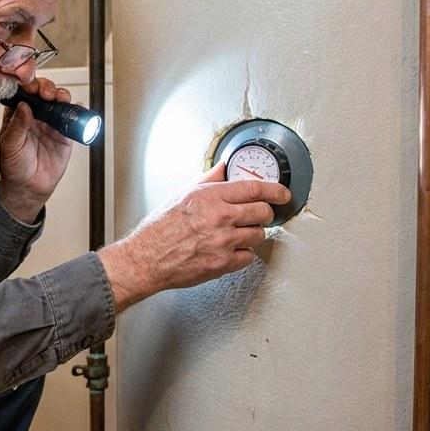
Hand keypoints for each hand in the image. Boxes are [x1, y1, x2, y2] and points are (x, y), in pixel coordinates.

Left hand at [0, 77, 73, 221]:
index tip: (31, 86)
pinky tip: (77, 108)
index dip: (28, 84)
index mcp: (16, 114)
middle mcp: (34, 115)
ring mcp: (50, 123)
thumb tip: (23, 106)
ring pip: (58, 101)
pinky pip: (72, 118)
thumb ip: (17, 126)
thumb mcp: (10, 146)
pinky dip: (77, 111)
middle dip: (46, 87)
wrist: (29, 188)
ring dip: (61, 95)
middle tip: (47, 93)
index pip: (23, 92)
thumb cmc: (14, 167)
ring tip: (61, 99)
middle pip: (42, 91)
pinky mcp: (64, 134)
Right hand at [97, 164, 290, 310]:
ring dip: (253, 233)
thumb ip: (209, 179)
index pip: (254, 188)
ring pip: (259, 234)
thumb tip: (226, 167)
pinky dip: (244, 253)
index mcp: (209, 196)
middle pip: (262, 212)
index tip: (283, 193)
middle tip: (261, 214)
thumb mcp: (183, 193)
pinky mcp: (223, 264)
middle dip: (265, 212)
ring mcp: (223, 242)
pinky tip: (231, 248)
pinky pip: (249, 256)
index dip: (275, 190)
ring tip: (239, 232)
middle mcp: (218, 217)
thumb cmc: (160, 228)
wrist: (147, 258)